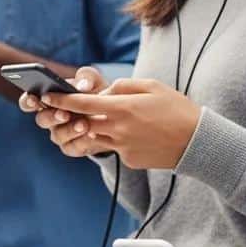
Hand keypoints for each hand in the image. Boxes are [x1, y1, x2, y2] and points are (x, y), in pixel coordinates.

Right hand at [20, 67, 114, 156]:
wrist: (112, 114)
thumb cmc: (95, 92)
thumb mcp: (92, 80)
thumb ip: (86, 77)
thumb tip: (82, 86)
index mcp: (47, 99)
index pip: (28, 102)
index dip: (28, 101)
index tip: (33, 97)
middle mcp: (49, 119)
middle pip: (42, 120)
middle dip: (52, 116)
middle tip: (64, 113)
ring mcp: (60, 134)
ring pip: (57, 135)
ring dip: (70, 129)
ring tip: (84, 124)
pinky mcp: (73, 147)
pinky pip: (74, 147)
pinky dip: (83, 140)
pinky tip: (93, 134)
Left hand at [40, 78, 201, 169]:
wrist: (197, 142)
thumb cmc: (176, 109)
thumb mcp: (152, 86)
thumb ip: (123, 86)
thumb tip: (105, 91)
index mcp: (123, 108)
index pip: (83, 104)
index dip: (62, 99)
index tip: (47, 95)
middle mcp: (118, 129)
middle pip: (82, 123)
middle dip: (70, 116)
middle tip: (62, 108)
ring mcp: (122, 147)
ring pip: (93, 138)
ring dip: (88, 130)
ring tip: (96, 121)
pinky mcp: (128, 160)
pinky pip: (113, 147)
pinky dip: (114, 139)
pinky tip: (134, 134)